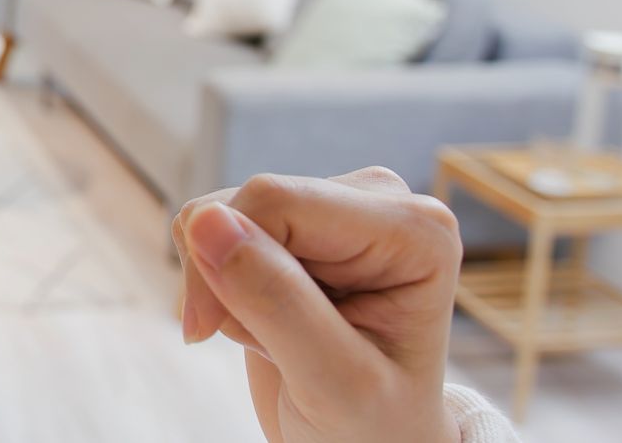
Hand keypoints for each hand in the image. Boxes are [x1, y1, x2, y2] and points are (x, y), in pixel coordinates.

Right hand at [172, 167, 464, 442]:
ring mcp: (336, 208)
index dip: (225, 257)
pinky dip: (219, 277)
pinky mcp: (297, 221)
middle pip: (248, 201)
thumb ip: (275, 299)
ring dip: (221, 280)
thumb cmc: (373, 426)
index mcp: (415, 231)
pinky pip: (217, 224)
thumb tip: (205, 220)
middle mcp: (379, 203)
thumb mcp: (333, 381)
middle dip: (226, 274)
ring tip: (270, 337)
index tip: (207, 331)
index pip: (277, 201)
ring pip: (221, 209)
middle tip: (260, 344)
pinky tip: (261, 318)